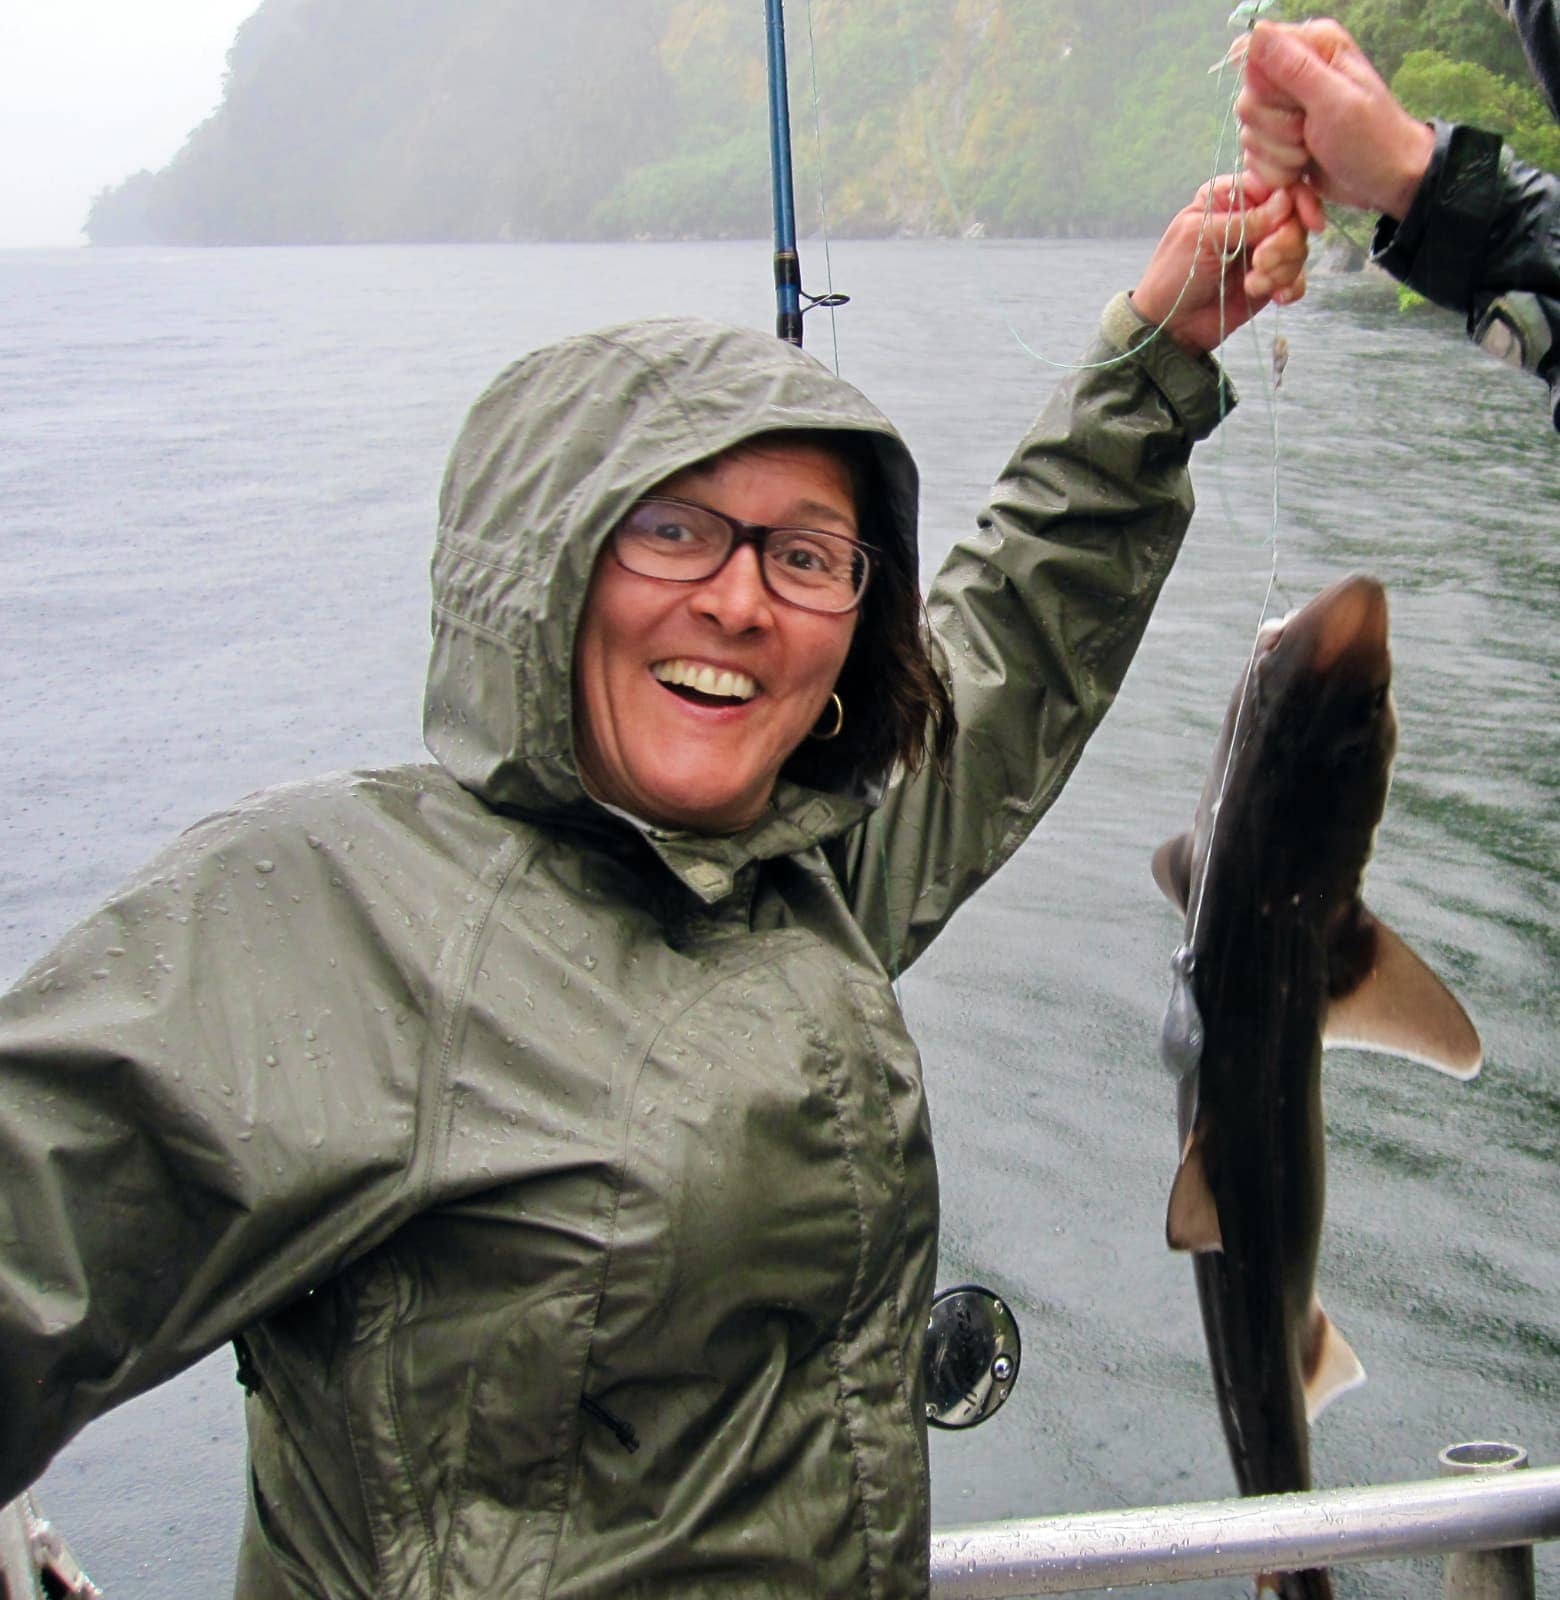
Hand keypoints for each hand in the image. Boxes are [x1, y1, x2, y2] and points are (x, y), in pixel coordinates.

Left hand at [1130, 174, 1310, 353]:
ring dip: (1281, 269)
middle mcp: (1251, 219)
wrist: (1170, 326)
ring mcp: (1261, 250)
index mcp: (1230, 197)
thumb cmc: (1173, 275)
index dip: (1298, 201)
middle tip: (1259, 262)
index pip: (1278, 185)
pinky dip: (1290, 287)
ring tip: (1252, 285)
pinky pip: (1297, 277)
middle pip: (1294, 218)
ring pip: (1299, 248)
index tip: (1308, 221)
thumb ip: (1245, 220)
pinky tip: (1275, 297)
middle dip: (1284, 243)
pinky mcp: (1268, 279)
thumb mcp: (1202, 238)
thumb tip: (1285, 201)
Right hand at [1235, 19, 1434, 220]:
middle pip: (1248, 102)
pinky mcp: (1279, 142)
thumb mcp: (1334, 100)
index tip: (1295, 105)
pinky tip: (1302, 169)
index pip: (1253, 59)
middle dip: (1275, 129)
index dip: (1264, 89)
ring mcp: (1284, 111)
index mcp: (1312, 48)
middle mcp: (1294, 75)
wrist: (1385, 181)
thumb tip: (1256, 31)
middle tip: (1308, 133)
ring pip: (1249, 134)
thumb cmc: (1371, 138)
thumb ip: (1292, 67)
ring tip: (1310, 152)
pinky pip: (1254, 159)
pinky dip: (1277, 171)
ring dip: (1278, 154)